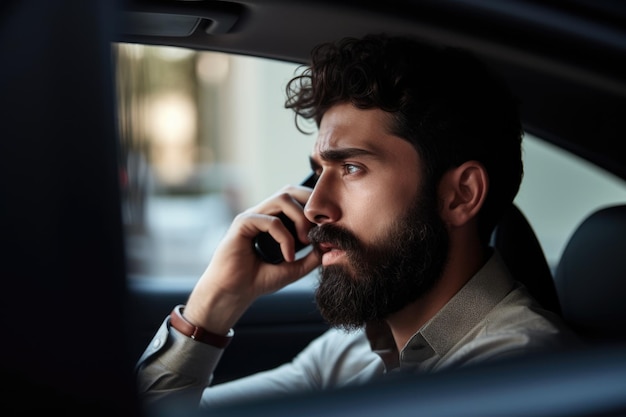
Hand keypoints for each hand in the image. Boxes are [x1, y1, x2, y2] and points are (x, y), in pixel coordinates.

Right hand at [183, 183, 320, 334]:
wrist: (234, 293)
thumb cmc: (259, 280)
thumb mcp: (294, 268)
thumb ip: (311, 257)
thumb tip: (329, 243)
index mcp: (275, 219)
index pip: (298, 198)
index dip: (315, 208)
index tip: (327, 228)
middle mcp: (263, 213)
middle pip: (291, 190)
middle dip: (310, 204)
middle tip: (320, 227)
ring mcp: (253, 216)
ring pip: (282, 198)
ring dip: (300, 218)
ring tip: (305, 241)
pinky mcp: (242, 223)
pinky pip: (270, 221)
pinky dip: (284, 237)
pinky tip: (287, 256)